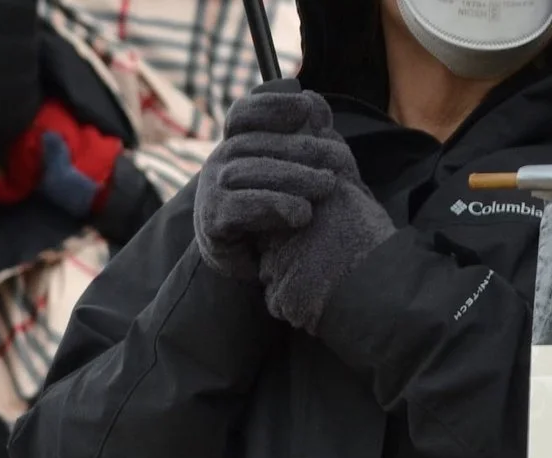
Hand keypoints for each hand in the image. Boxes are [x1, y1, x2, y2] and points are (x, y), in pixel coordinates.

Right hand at [196, 87, 393, 332]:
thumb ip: (301, 138)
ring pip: (252, 172)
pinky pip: (243, 207)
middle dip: (302, 148)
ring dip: (295, 177)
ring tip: (329, 185)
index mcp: (235, 144)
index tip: (305, 107)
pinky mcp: (213, 220)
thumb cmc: (271, 211)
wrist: (246, 260)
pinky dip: (275, 207)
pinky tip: (303, 214)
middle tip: (339, 157)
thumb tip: (317, 103)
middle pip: (257, 144)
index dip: (272, 105)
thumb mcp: (286, 171)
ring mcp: (212, 189)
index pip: (245, 113)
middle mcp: (219, 161)